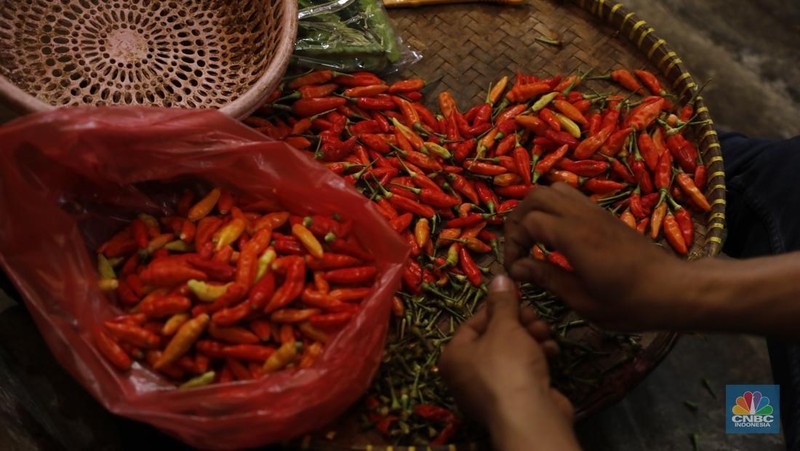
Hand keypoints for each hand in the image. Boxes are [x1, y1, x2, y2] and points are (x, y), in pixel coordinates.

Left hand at [439, 275, 578, 450]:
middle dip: (519, 324)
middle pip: (494, 338)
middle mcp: (466, 375)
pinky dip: (536, 359)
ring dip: (531, 339)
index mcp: (454, 356)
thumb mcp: (505, 326)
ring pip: (512, 353)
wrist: (530, 415)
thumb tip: (498, 276)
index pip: (472, 323)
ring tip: (545, 333)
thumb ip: (503, 302)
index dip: (496, 308)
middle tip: (534, 315)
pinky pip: (522, 371)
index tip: (516, 298)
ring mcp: (490, 390)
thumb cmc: (508, 365)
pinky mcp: (513, 399)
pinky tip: (551, 352)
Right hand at [503, 182, 688, 329]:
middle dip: (517, 219)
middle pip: (535, 196)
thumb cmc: (630, 304)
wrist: (674, 290)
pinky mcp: (604, 214)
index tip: (515, 269)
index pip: (528, 222)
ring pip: (553, 189)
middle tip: (517, 248)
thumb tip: (516, 268)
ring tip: (533, 239)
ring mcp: (595, 211)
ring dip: (535, 209)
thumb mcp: (583, 300)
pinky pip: (570, 197)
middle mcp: (583, 216)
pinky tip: (555, 236)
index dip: (513, 244)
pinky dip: (553, 209)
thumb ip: (547, 278)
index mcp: (574, 237)